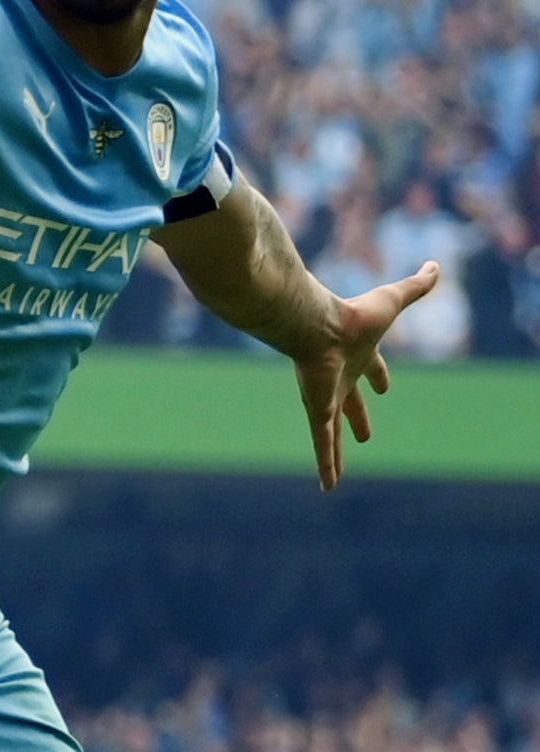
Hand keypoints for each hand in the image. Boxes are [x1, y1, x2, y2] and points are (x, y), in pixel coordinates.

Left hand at [294, 260, 440, 491]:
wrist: (316, 326)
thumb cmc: (354, 314)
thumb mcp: (394, 299)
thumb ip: (415, 285)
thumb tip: (436, 265)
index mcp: (356, 356)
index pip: (370, 369)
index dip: (378, 376)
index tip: (384, 387)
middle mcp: (337, 379)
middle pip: (349, 405)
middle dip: (356, 418)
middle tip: (363, 436)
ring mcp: (325, 397)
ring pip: (330, 433)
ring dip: (334, 455)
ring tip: (333, 479)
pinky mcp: (318, 411)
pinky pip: (322, 444)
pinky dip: (325, 464)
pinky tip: (327, 486)